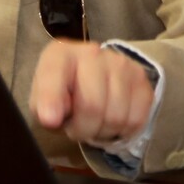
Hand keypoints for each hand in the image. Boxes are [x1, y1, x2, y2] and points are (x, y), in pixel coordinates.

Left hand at [29, 41, 155, 145]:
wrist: (92, 78)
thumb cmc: (63, 93)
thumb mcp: (42, 101)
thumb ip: (43, 108)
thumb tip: (52, 118)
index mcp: (60, 55)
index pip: (55, 76)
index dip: (52, 101)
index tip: (51, 121)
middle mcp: (92, 53)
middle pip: (92, 105)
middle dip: (83, 129)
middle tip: (79, 128)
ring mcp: (121, 64)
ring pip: (117, 117)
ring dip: (104, 131)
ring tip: (96, 123)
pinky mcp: (141, 79)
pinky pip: (136, 119)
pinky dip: (124, 130)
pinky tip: (113, 121)